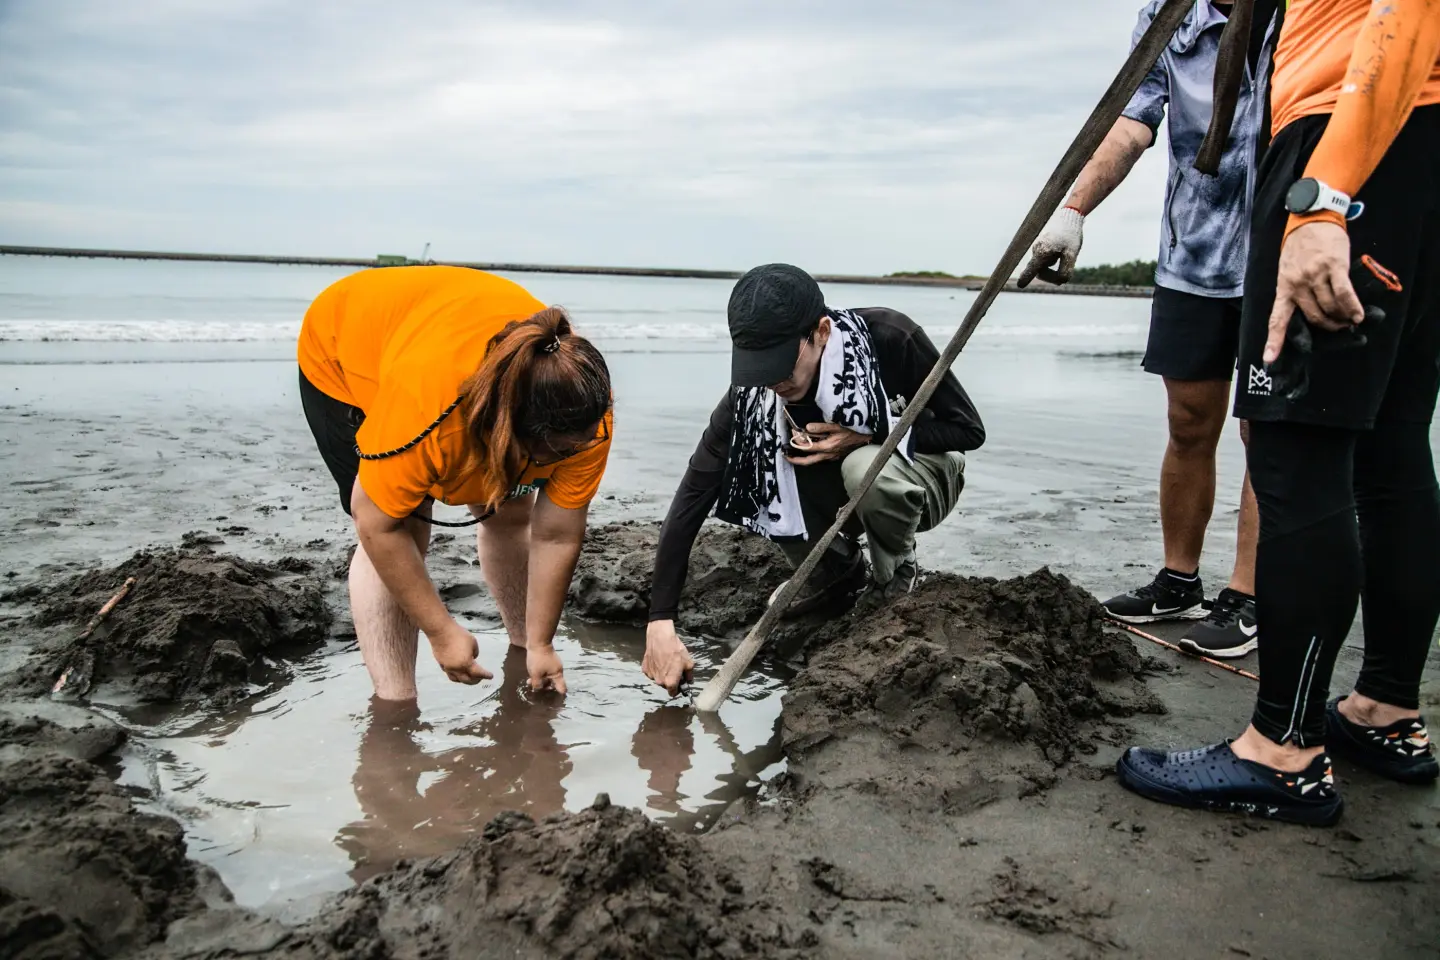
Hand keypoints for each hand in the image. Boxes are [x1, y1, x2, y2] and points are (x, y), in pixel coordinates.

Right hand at [428, 623, 492, 684]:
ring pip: (457, 679)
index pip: (478, 673)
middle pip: (467, 680)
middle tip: (481, 678)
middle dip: (475, 680)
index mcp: (466, 663)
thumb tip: (473, 657)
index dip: (486, 675)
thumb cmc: (458, 635)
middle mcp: (456, 668)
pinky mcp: (441, 664)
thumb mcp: (473, 642)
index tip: (490, 676)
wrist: (441, 631)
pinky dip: (456, 675)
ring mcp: (447, 667)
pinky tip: (458, 672)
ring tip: (469, 677)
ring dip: (465, 680)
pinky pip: (449, 673)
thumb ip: (475, 652)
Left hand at [527, 644, 566, 693]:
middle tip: (534, 689)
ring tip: (529, 681)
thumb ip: (537, 684)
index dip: (558, 695)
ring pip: (547, 677)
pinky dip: (539, 675)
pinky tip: (531, 675)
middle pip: (553, 684)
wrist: (538, 642)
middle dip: (544, 687)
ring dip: (539, 680)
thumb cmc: (538, 659)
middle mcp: (557, 671)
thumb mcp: (536, 674)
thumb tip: (537, 690)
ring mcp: (553, 665)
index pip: (562, 688)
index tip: (552, 700)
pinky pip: (544, 671)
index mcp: (558, 675)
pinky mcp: (548, 661)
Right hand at [643, 620, 694, 696]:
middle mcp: (659, 681)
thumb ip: (689, 675)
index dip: (677, 689)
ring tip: (666, 662)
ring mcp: (651, 675)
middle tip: (674, 669)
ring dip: (662, 674)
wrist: (661, 638)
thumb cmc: (675, 650)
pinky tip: (658, 660)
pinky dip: (655, 668)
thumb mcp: (688, 662)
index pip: (673, 693)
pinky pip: (651, 672)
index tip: (679, 683)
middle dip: (670, 680)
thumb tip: (689, 680)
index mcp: (670, 682)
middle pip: (665, 685)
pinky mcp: (645, 668)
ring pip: (658, 678)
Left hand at [785, 422, 871, 465]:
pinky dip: (810, 456)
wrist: (865, 441)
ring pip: (812, 461)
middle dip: (795, 460)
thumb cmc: (853, 433)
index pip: (806, 446)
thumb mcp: (837, 426)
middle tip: (786, 456)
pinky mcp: (832, 457)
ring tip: (792, 456)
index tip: (793, 431)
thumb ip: (821, 426)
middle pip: (807, 461)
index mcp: (826, 447)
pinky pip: (818, 459)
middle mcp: (826, 455)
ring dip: (801, 459)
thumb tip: (807, 427)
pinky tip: (807, 451)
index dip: (797, 440)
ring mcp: (830, 457)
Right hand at [1017, 206, 1083, 287]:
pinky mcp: (1042, 246)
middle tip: (1064, 276)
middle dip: (1052, 276)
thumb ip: (1065, 271)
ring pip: (1044, 266)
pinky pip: (1047, 260)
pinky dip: (1055, 260)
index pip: (1032, 269)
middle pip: (1040, 272)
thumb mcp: (1072, 255)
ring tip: (1066, 255)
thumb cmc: (1071, 236)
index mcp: (1042, 253)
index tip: (1019, 286)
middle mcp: (1037, 251)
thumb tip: (1060, 282)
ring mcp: (1038, 248)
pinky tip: (1063, 251)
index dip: (1026, 278)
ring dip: (1054, 268)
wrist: (1070, 216)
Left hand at [1264, 221, 1363, 363]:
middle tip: (1339, 327)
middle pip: (1313, 317)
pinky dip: (1353, 308)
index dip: (1274, 341)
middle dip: (1328, 326)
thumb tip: (1307, 312)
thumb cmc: (1299, 248)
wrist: (1311, 219)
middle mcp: (1297, 284)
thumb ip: (1293, 290)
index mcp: (1283, 287)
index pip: (1276, 319)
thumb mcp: (1287, 270)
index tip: (1268, 360)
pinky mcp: (1334, 267)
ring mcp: (1315, 276)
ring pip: (1330, 307)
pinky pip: (1344, 294)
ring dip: (1342, 318)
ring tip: (1350, 320)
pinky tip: (1358, 315)